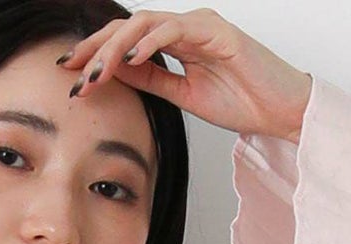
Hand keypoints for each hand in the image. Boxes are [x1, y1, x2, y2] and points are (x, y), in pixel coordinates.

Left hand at [58, 6, 311, 140]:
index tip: (71, 74)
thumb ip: (152, 79)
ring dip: (114, 48)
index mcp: (177, 41)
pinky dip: (148, 44)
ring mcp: (200, 25)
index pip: (127, 40)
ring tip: (95, 72)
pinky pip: (174, 30)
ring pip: (145, 25)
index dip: (97, 54)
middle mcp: (185, 27)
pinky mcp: (217, 32)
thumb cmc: (241, 102)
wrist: (279, 111)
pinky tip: (129, 62)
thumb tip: (114, 72)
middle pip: (128, 27)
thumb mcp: (182, 95)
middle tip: (72, 72)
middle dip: (96, 48)